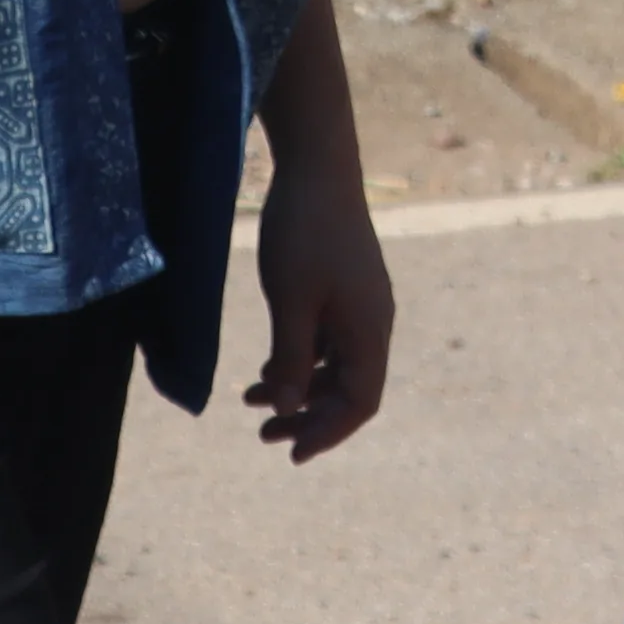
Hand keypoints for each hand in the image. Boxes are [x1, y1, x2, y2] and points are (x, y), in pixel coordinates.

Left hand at [245, 163, 393, 459]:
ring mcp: (359, 306)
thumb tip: (290, 410)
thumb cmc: (303, 234)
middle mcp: (372, 323)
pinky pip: (327, 342)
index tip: (291, 455)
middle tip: (263, 436)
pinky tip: (266, 369)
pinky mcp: (343, 290)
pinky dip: (299, 361)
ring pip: (335, 367)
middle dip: (308, 418)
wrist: (317, 169)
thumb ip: (292, 359)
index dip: (328, 433)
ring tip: (251, 403)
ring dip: (299, 391)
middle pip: (349, 390)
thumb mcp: (291, 302)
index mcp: (369, 330)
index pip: (360, 402)